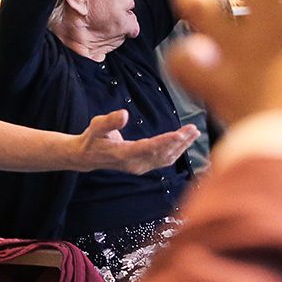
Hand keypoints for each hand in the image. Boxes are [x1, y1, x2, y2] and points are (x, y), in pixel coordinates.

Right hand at [67, 110, 197, 174]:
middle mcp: (134, 164)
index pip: (148, 148)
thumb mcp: (97, 126)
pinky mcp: (143, 167)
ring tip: (194, 133)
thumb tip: (124, 114)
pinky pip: (163, 161)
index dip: (165, 141)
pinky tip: (185, 142)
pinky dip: (176, 151)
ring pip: (165, 159)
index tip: (180, 134)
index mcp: (123, 154)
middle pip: (161, 154)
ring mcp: (139, 167)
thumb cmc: (92, 138)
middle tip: (193, 129)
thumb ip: (110, 121)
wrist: (88, 157)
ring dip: (181, 146)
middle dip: (179, 142)